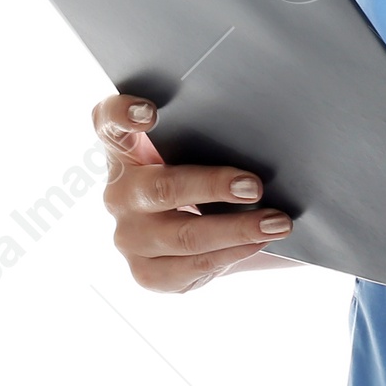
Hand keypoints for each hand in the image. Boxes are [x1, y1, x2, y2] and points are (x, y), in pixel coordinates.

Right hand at [93, 93, 296, 292]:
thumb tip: (265, 127)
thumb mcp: (193, 149)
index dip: (124, 114)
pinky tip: (259, 243)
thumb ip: (206, 132)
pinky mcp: (146, 272)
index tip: (151, 113)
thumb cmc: (198, 173)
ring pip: (184, 235)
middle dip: (213, 186)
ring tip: (278, 222)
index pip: (108, 123)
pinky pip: (192, 266)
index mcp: (124, 150)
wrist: (193, 230)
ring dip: (238, 229)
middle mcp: (119, 193)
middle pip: (161, 187)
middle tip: (255, 186)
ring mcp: (128, 236)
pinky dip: (232, 254)